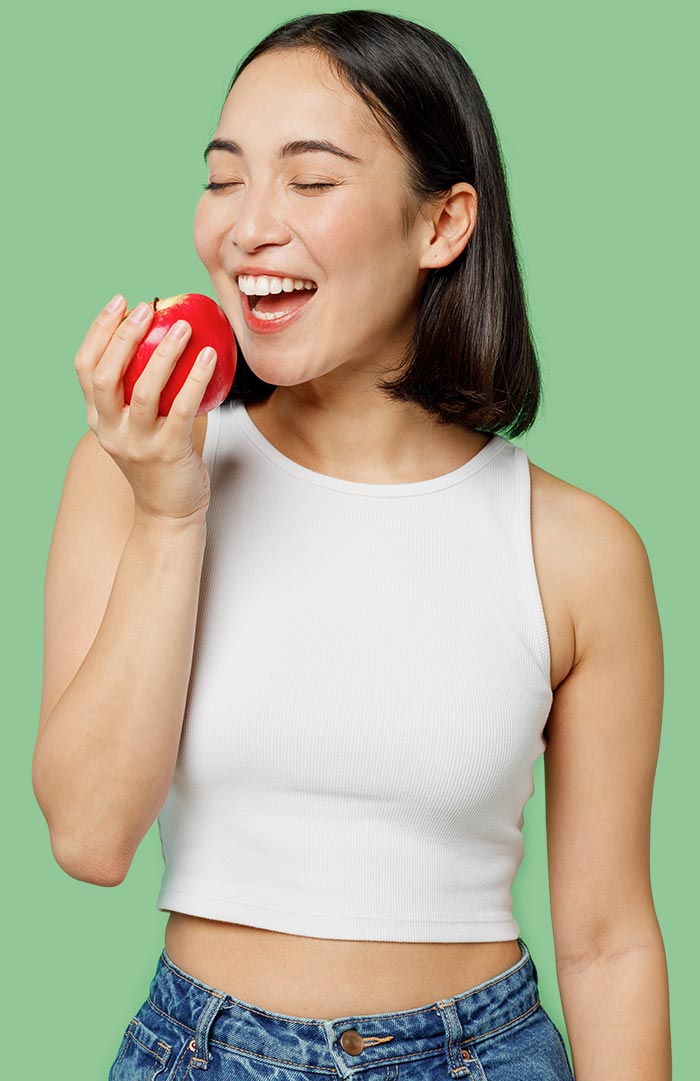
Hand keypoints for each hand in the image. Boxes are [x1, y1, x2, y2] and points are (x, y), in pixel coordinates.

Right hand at [73, 296, 217, 523]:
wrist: (169, 512)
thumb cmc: (160, 462)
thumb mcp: (137, 427)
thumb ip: (139, 393)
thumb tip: (165, 338)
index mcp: (98, 420)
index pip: (85, 368)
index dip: (99, 332)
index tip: (119, 303)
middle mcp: (111, 431)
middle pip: (106, 375)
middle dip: (124, 335)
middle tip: (148, 308)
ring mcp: (137, 443)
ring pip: (143, 391)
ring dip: (163, 353)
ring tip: (183, 327)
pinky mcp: (167, 452)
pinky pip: (181, 409)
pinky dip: (195, 379)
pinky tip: (210, 356)